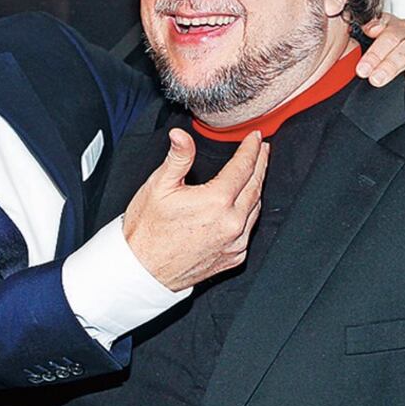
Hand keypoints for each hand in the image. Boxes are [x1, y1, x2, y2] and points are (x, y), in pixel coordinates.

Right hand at [122, 129, 267, 291]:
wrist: (142, 270)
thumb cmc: (147, 231)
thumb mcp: (159, 186)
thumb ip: (178, 158)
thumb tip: (181, 135)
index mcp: (216, 202)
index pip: (243, 167)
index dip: (251, 148)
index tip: (255, 137)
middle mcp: (231, 224)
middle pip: (255, 185)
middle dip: (260, 164)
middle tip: (262, 149)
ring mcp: (235, 243)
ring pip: (256, 208)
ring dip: (257, 187)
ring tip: (255, 172)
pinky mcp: (234, 257)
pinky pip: (249, 229)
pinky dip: (250, 212)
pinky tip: (245, 203)